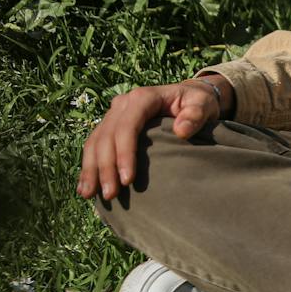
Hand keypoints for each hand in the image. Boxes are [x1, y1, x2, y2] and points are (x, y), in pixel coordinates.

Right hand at [76, 77, 225, 202]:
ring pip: (95, 142)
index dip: (124, 153)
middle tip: (111, 194)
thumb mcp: (204, 104)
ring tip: (89, 194)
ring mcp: (114, 114)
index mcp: (143, 97)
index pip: (127, 127)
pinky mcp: (110, 125)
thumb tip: (181, 131)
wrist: (189, 97)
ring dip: (91, 169)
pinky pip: (94, 145)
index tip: (128, 180)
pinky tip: (86, 185)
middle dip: (106, 167)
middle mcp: (123, 104)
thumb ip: (196, 115)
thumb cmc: (198, 103)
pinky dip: (89, 165)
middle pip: (107, 137)